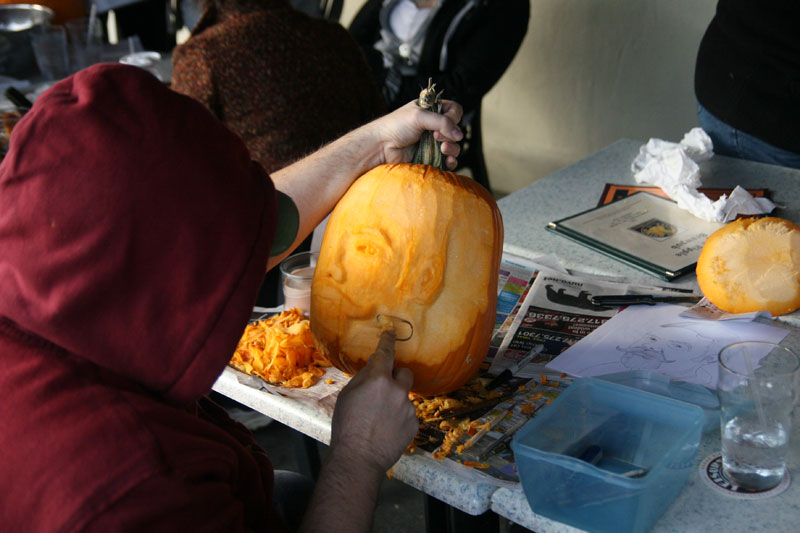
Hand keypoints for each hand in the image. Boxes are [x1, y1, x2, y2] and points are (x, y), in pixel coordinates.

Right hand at [329, 330, 417, 473]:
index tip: (392, 333)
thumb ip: (363, 378)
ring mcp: (408, 408)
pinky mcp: (414, 424)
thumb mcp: (347, 396)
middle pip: (405, 373)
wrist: (359, 458)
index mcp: (378, 380)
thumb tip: (373, 366)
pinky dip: (399, 419)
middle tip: (384, 389)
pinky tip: (387, 430)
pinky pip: (408, 415)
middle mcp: (397, 390)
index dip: (388, 342)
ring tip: (380, 419)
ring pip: (405, 397)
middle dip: (396, 377)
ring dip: (396, 402)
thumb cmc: (346, 426)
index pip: (386, 353)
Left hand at [373, 99, 463, 168]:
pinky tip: (447, 161)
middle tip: (435, 137)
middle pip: (456, 130)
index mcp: (431, 110)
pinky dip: (451, 161)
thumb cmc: (395, 126)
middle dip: (451, 135)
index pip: (454, 110)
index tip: (442, 123)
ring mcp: (433, 143)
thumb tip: (459, 135)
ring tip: (442, 150)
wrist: (380, 147)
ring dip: (452, 148)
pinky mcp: (431, 158)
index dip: (453, 117)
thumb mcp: (419, 116)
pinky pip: (448, 161)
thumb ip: (442, 122)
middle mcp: (434, 126)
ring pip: (454, 146)